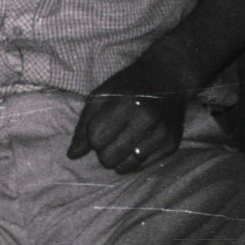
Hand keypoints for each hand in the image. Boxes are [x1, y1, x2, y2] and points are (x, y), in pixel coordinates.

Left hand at [67, 53, 189, 172]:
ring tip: (124, 138)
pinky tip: (137, 142)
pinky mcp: (172, 144)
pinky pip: (141, 166)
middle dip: (104, 149)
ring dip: (119, 156)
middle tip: (112, 134)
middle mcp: (147, 119)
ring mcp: (161, 133)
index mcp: (126, 103)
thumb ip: (84, 125)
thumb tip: (73, 155)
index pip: (96, 139)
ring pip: (125, 166)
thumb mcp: (100, 96)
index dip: (93, 135)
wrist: (166, 78)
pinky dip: (133, 159)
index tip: (100, 125)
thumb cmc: (127, 85)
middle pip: (109, 158)